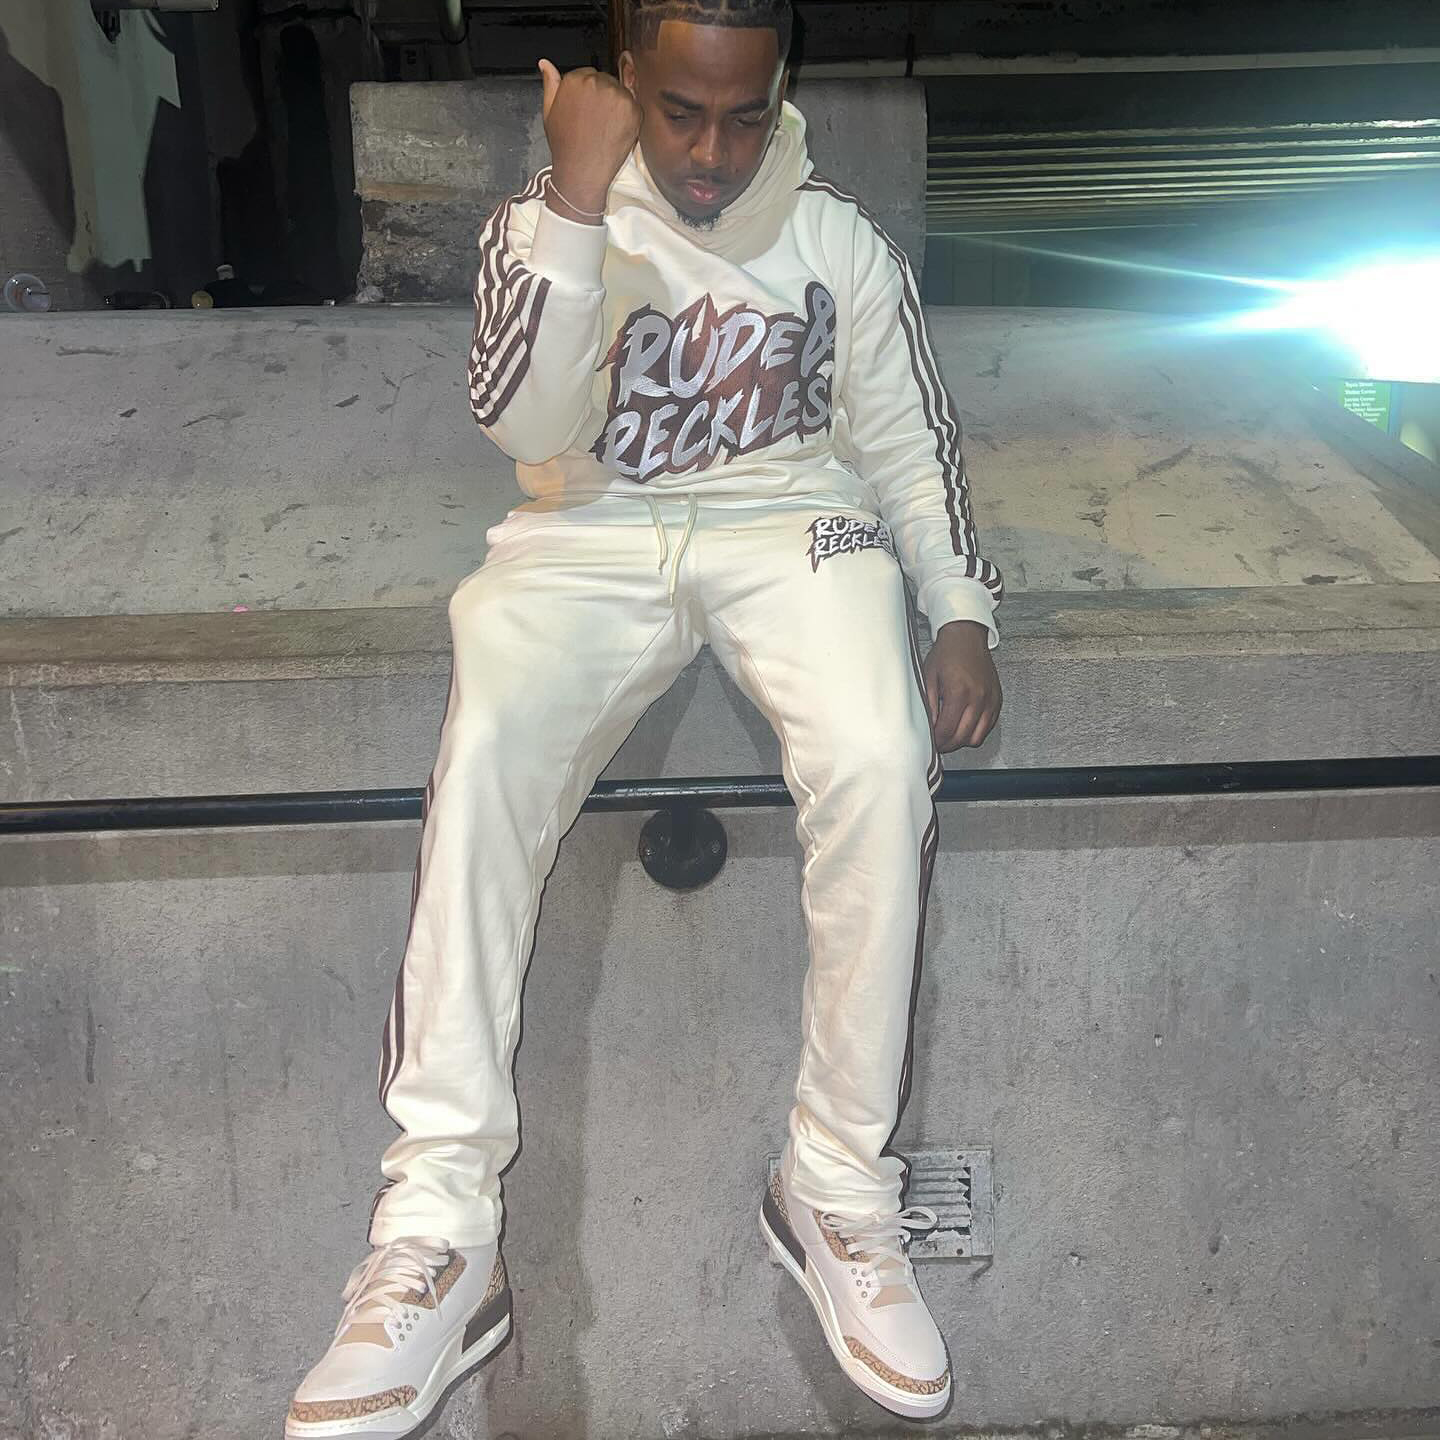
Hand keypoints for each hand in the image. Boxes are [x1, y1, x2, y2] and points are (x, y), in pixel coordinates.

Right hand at [538, 59, 641, 217]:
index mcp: (575, 79)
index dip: (590, 94)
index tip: (588, 109)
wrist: (581, 171)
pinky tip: (615, 131)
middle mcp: (596, 82)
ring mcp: (616, 94)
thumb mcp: (549, 112)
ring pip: (621, 92)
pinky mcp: (632, 109)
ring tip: (605, 127)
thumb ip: (551, 84)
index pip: (589, 74)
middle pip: (606, 81)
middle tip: (597, 121)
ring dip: (617, 106)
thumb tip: (545, 64)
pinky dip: (629, 117)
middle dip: (604, 98)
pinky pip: (634, 106)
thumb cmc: (565, 145)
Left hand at [922, 621, 1001, 751]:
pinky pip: (989, 725)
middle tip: (939, 743)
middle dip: (948, 744)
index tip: (932, 742)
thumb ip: (929, 705)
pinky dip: (976, 730)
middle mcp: (978, 697)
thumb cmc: (947, 653)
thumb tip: (929, 727)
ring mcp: (990, 699)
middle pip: (963, 737)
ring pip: (978, 736)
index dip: (937, 741)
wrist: (966, 637)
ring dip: (963, 740)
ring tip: (951, 735)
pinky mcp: (997, 699)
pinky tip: (965, 725)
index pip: (947, 730)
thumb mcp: (929, 677)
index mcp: (959, 692)